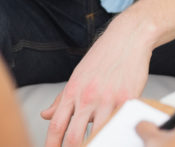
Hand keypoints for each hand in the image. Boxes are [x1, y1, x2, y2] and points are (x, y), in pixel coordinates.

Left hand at [40, 18, 152, 146]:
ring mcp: (108, 100)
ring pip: (98, 135)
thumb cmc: (103, 57)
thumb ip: (61, 99)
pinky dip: (115, 133)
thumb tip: (45, 115)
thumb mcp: (78, 76)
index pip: (57, 125)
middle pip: (74, 137)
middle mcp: (88, 97)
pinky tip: (114, 136)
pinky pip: (118, 125)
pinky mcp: (127, 101)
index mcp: (73, 91)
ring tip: (95, 144)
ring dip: (95, 144)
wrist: (128, 38)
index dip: (51, 145)